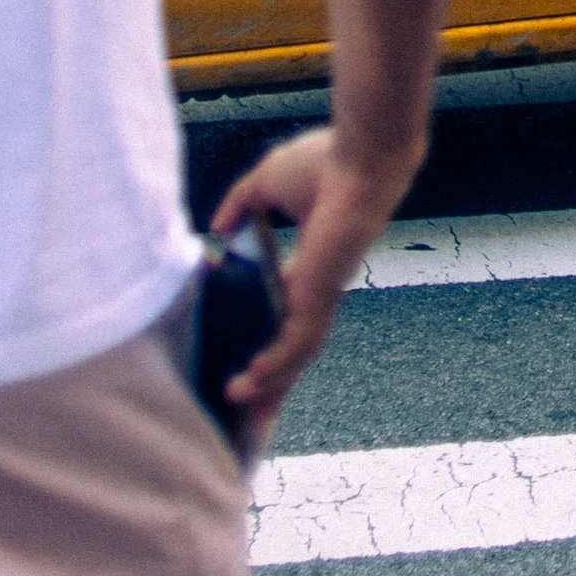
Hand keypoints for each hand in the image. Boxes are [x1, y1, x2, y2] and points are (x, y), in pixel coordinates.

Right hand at [210, 121, 426, 428]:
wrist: (360, 158)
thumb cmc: (324, 165)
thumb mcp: (265, 186)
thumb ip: (239, 207)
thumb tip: (215, 232)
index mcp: (310, 269)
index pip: (287, 320)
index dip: (269, 345)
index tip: (245, 365)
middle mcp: (319, 289)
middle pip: (293, 349)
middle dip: (272, 383)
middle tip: (250, 417)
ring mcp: (322, 295)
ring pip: (295, 355)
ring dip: (268, 384)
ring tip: (238, 406)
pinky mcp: (321, 294)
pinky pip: (296, 343)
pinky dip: (275, 365)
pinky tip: (251, 384)